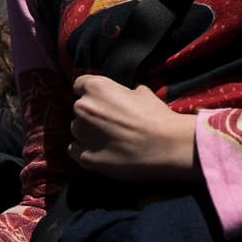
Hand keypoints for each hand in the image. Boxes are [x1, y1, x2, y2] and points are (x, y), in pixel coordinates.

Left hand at [68, 75, 197, 182]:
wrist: (166, 145)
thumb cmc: (156, 116)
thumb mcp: (142, 92)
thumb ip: (124, 92)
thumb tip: (125, 95)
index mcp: (96, 88)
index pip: (80, 84)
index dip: (91, 92)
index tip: (100, 99)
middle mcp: (83, 108)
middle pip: (80, 108)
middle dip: (92, 113)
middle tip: (111, 121)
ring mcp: (82, 134)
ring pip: (78, 129)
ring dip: (89, 132)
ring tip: (110, 139)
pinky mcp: (86, 157)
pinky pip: (76, 150)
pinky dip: (86, 150)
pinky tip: (103, 151)